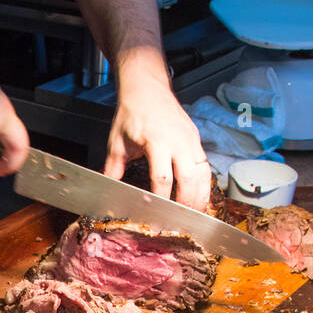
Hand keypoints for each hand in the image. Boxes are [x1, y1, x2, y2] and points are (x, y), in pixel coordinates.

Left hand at [103, 52, 209, 209]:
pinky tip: (200, 200)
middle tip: (179, 224)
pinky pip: (205, 167)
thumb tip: (107, 191)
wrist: (148, 88)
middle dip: (184, 204)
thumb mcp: (117, 142)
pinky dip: (204, 186)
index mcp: (157, 140)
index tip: (155, 216)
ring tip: (194, 218)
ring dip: (199, 198)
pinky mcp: (197, 141)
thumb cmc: (132, 113)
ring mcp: (191, 140)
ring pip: (202, 174)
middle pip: (188, 179)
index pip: (162, 177)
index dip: (160, 199)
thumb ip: (113, 169)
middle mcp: (178, 141)